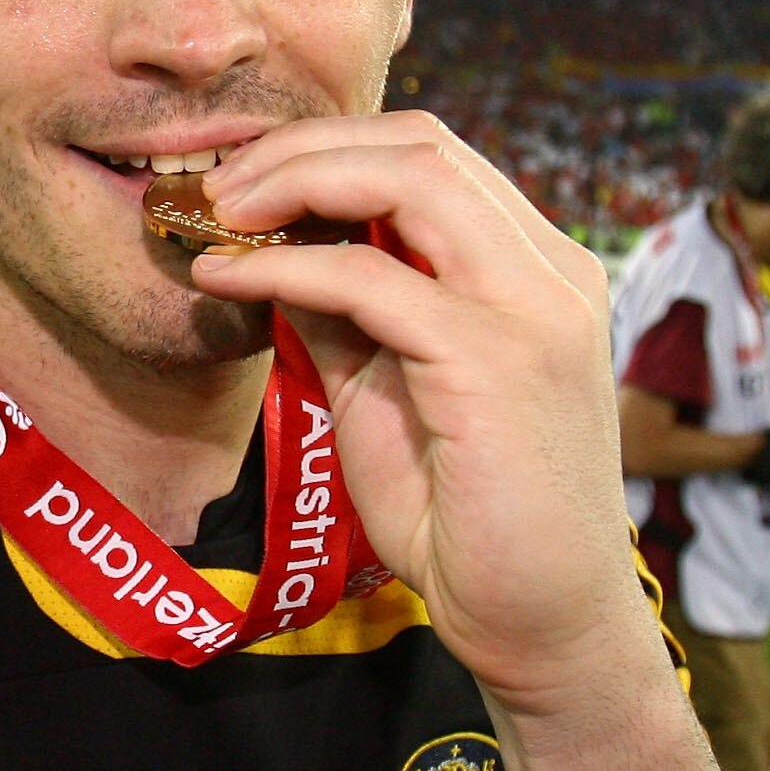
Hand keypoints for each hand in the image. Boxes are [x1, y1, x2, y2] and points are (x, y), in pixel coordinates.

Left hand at [189, 113, 671, 719]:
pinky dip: (287, 265)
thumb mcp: (389, 389)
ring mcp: (535, 310)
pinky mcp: (496, 360)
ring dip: (296, 180)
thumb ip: (346, 314)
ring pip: (410, 177)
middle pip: (423, 144)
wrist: (539, 626)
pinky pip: (372, 278)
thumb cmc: (470, 521)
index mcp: (537, 271)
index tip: (246, 185)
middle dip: (304, 148)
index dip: (331, 150)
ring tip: (219, 212)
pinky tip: (229, 279)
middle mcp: (551, 272)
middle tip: (218, 186)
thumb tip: (274, 252)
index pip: (434, 158)